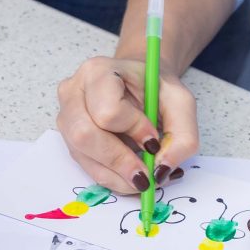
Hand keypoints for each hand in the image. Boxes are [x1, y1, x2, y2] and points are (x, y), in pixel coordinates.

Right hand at [54, 56, 196, 193]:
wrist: (137, 85)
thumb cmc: (154, 88)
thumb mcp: (181, 103)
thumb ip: (183, 136)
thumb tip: (162, 171)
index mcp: (98, 72)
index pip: (107, 110)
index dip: (133, 130)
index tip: (154, 139)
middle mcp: (73, 92)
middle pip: (85, 135)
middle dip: (120, 162)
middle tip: (148, 175)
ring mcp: (66, 116)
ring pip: (83, 157)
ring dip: (117, 175)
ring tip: (143, 176)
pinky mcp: (69, 139)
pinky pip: (86, 167)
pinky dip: (112, 178)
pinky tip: (131, 174)